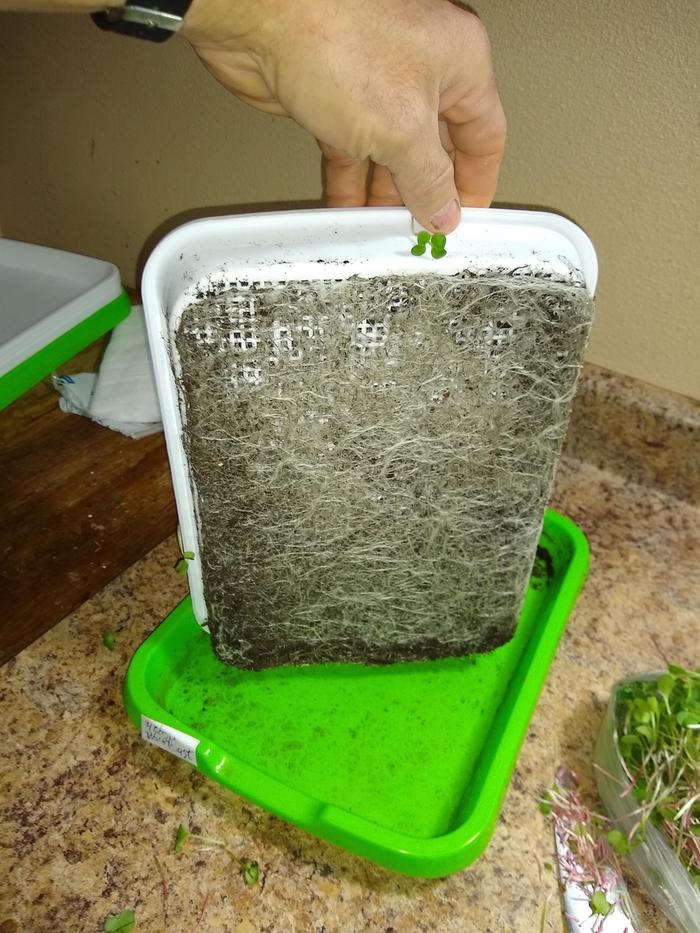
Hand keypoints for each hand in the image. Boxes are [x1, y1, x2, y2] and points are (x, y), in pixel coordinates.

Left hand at [181, 0, 505, 232]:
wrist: (261, 18)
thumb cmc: (336, 40)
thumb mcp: (402, 130)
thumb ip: (429, 179)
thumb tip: (445, 210)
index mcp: (459, 60)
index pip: (485, 134)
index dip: (476, 183)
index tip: (465, 220)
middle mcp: (422, 66)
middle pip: (434, 146)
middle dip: (425, 193)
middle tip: (420, 232)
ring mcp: (376, 79)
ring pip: (389, 152)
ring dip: (384, 195)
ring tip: (381, 230)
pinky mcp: (333, 94)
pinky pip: (351, 149)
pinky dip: (349, 182)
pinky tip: (347, 212)